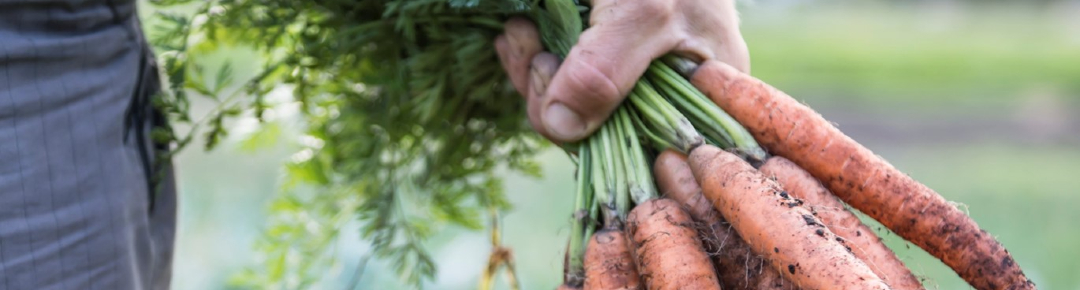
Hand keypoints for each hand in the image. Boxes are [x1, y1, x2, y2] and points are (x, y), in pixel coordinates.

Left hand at [495, 0, 748, 142]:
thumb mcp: (642, 13)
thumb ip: (604, 74)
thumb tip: (562, 128)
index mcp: (707, 93)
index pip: (643, 147)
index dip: (590, 135)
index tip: (552, 92)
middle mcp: (673, 93)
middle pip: (599, 130)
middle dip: (550, 93)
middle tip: (528, 47)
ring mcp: (636, 73)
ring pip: (573, 106)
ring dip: (534, 71)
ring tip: (520, 32)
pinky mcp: (603, 53)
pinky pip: (561, 79)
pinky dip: (534, 57)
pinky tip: (521, 34)